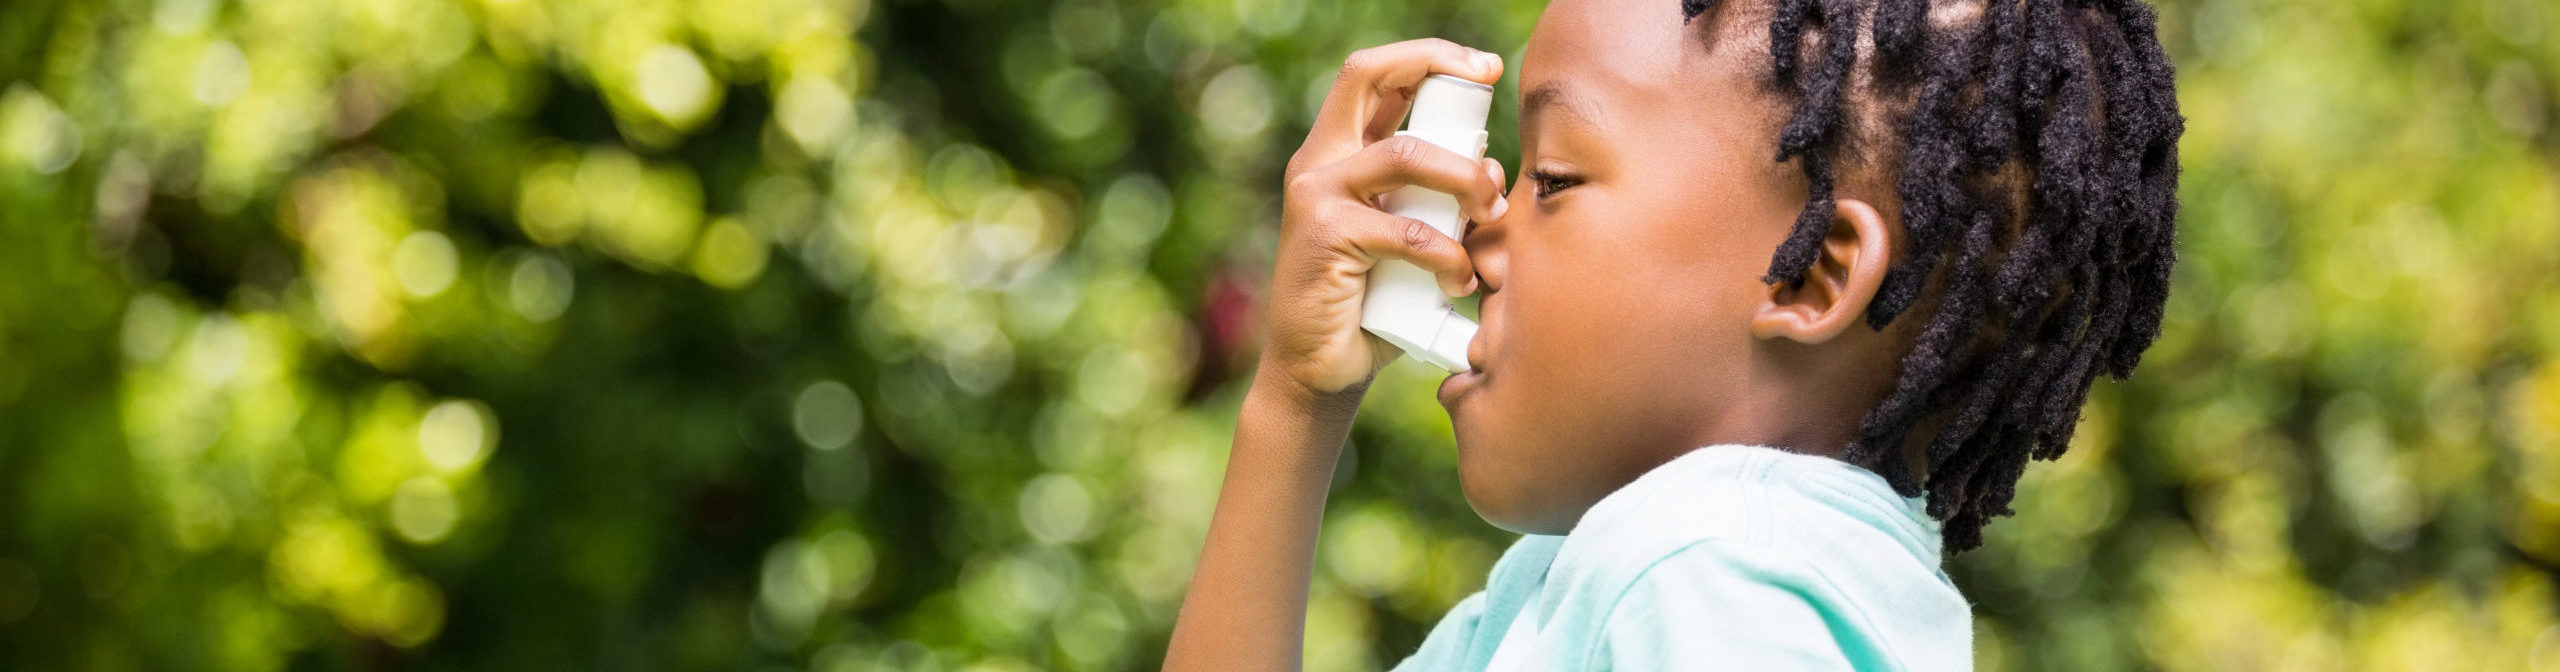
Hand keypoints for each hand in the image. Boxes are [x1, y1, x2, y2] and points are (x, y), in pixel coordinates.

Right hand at [1261, 38, 1509, 398]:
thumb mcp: (1411, 238)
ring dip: (1464, 178)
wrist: (1321, 372)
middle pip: (1367, 76)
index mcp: (1338, 155)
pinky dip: (1447, 255)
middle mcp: (1319, 162)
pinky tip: (1459, 282)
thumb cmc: (1373, 306)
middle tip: (1488, 82)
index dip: (1428, 56)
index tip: (1485, 67)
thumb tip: (1493, 169)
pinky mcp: (1324, 236)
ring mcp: (1315, 195)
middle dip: (1435, 66)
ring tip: (1492, 211)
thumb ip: (1438, 201)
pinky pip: (1406, 230)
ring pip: (1406, 153)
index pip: (1374, 77)